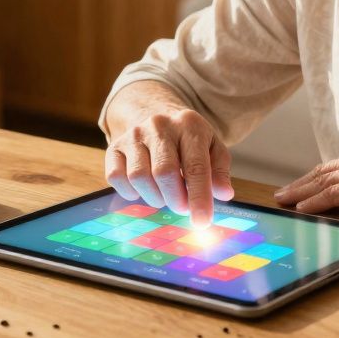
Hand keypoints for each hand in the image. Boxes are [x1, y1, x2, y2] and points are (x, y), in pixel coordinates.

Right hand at [104, 108, 234, 226]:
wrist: (155, 116)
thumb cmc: (188, 140)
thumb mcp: (212, 147)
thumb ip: (219, 170)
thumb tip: (224, 193)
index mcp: (189, 124)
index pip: (195, 166)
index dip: (199, 197)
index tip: (202, 222)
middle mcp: (159, 125)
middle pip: (164, 173)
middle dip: (175, 200)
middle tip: (183, 207)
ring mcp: (134, 135)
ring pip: (139, 177)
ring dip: (155, 197)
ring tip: (165, 195)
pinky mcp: (114, 146)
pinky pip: (116, 177)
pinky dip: (131, 192)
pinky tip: (144, 188)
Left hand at [273, 140, 338, 218]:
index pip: (337, 164)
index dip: (316, 176)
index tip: (301, 185)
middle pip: (325, 170)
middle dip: (301, 183)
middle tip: (282, 193)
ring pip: (323, 181)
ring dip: (300, 192)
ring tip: (284, 201)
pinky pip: (332, 194)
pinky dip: (314, 202)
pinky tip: (302, 209)